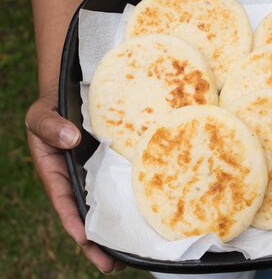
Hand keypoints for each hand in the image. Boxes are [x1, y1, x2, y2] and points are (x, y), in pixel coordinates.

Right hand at [25, 88, 124, 273]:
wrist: (74, 94)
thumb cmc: (53, 107)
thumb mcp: (42, 115)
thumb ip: (50, 126)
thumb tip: (71, 139)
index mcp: (55, 172)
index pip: (64, 202)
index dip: (75, 223)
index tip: (87, 241)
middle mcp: (76, 178)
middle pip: (87, 214)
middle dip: (97, 241)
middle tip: (113, 265)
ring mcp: (96, 174)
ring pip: (106, 204)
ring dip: (117, 228)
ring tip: (133, 253)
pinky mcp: (113, 165)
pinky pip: (121, 185)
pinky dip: (129, 201)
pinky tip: (146, 216)